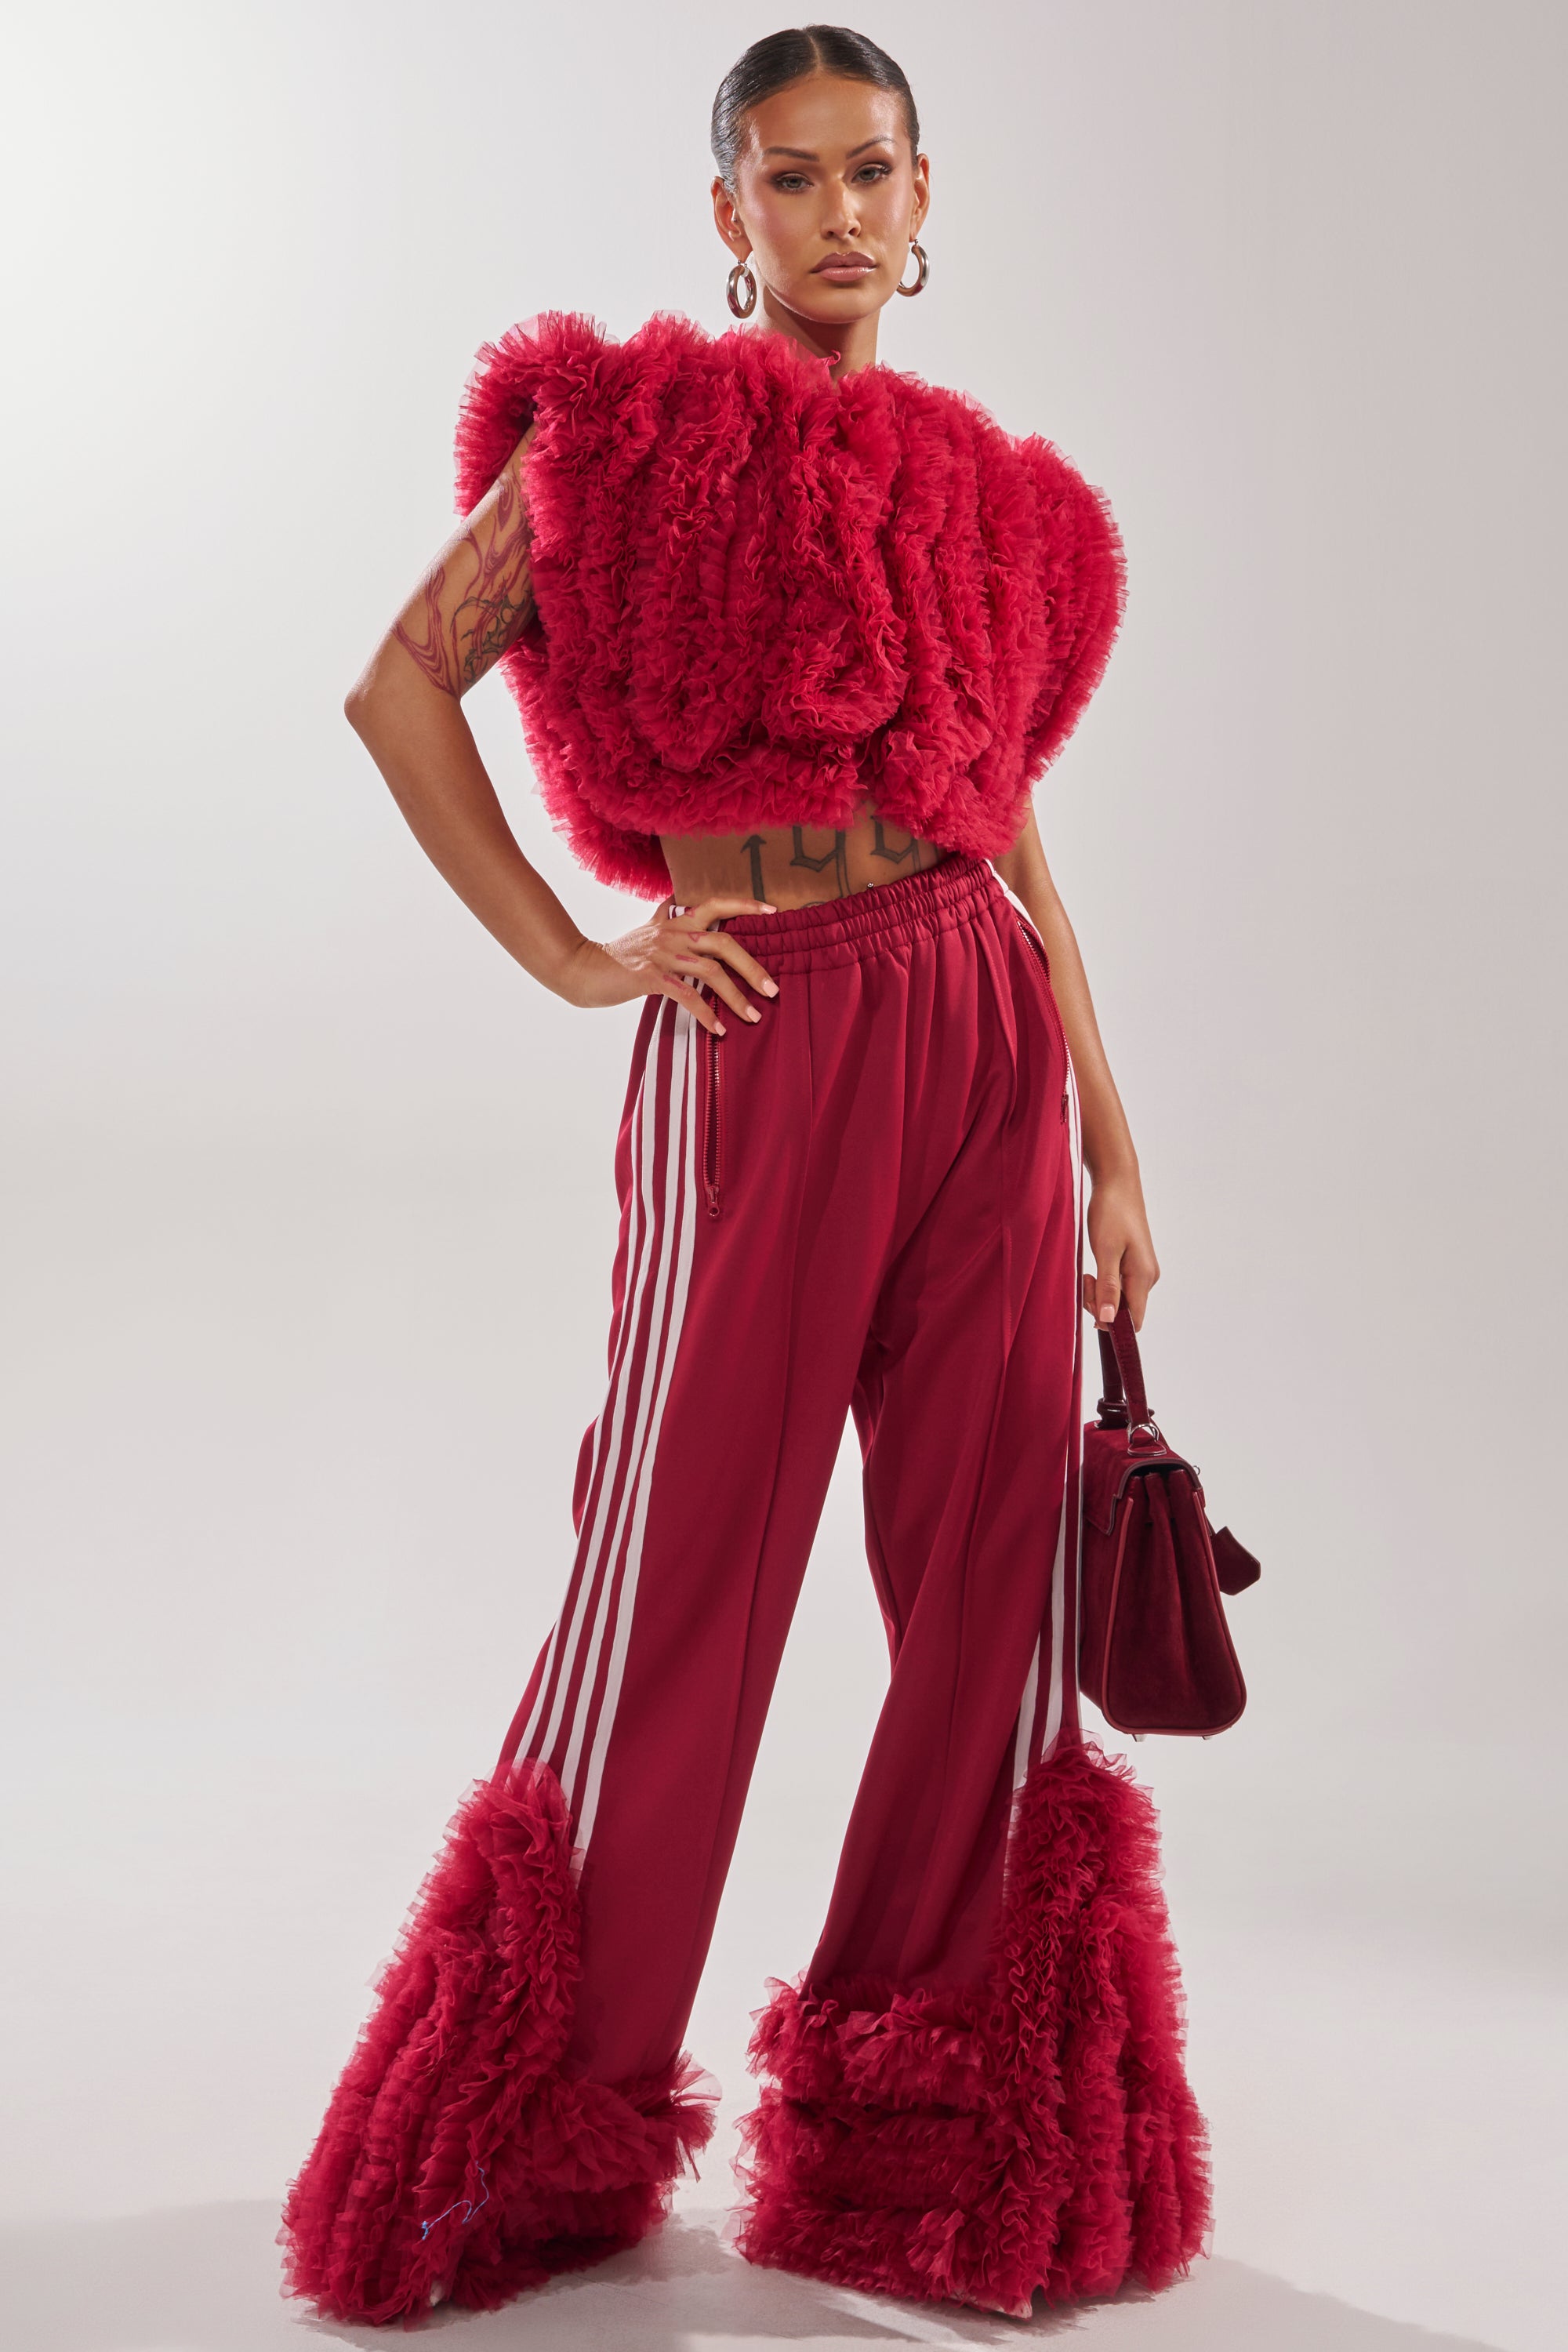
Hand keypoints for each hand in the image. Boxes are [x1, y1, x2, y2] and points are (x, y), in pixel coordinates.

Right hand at [555, 896, 778, 1035]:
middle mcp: (673, 933)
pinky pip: (687, 995)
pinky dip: (706, 1014)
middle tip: (773, 990)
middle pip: (724, 942)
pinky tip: (719, 1030)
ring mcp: (662, 954)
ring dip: (736, 996)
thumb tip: (678, 900)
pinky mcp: (650, 977)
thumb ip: (666, 917)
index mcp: (675, 920)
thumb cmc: (618, 955)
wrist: (581, 968)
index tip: (773, 909)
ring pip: (710, 972)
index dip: (744, 903)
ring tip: (754, 1016)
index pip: (715, 903)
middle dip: (753, 967)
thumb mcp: (646, 929)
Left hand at [1083, 1171, 1159, 1331]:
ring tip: (1088, 1272)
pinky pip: (1120, 1287)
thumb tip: (1109, 1320)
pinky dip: (1104, 1284)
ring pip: (1120, 1300)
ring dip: (1100, 1293)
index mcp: (1144, 1276)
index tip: (1090, 1303)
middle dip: (1101, 1304)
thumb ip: (1108, 1287)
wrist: (1117, 1183)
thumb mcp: (1105, 1250)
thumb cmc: (1111, 1212)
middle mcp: (1148, 1277)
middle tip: (1086, 1279)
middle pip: (1124, 1312)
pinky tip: (1095, 1270)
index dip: (1111, 1323)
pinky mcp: (1135, 1264)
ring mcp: (1143, 1271)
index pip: (1133, 1321)